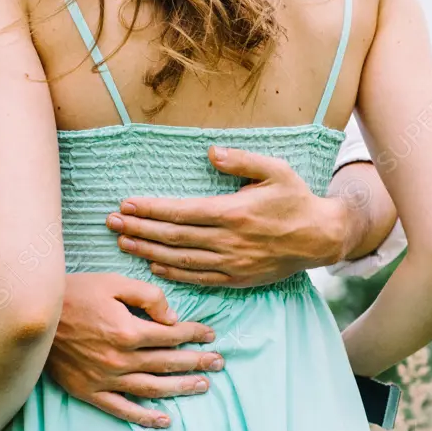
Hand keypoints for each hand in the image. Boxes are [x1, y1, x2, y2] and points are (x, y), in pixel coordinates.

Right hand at [46, 273, 224, 427]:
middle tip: (219, 363)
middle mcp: (120, 359)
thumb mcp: (113, 283)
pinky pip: (122, 409)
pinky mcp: (89, 392)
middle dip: (197, 362)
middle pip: (168, 363)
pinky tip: (165, 419)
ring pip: (152, 388)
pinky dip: (145, 417)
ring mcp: (105, 379)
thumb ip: (148, 296)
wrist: (32, 316)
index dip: (194, 333)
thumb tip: (172, 317)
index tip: (210, 334)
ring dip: (180, 388)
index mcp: (128, 331)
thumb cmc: (74, 294)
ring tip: (203, 386)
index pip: (172, 336)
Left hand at [106, 146, 353, 286]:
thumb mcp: (276, 170)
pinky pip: (198, 278)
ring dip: (148, 250)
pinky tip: (152, 264)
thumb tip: (211, 152)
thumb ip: (242, 160)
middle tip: (111, 223)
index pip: (182, 211)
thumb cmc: (296, 199)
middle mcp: (229, 240)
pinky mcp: (237, 279)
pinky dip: (172, 273)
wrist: (320, 237)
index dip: (151, 208)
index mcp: (234, 212)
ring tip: (123, 242)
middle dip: (140, 228)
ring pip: (181, 259)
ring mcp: (232, 263)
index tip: (127, 203)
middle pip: (174, 236)